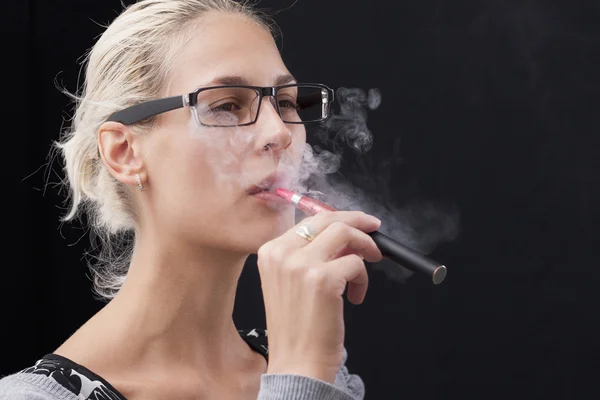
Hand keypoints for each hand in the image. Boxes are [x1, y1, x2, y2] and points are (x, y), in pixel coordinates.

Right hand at [257, 211, 381, 382]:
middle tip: (374, 229)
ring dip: (365, 247)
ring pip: (345, 233)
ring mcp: (301, 265)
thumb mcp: (292, 282)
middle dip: (357, 221)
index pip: (310, 221)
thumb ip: (310, 255)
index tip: (357, 224)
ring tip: (368, 268)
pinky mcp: (323, 279)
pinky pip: (356, 263)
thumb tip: (345, 237)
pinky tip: (356, 297)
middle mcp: (282, 253)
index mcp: (271, 251)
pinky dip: (363, 279)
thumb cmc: (298, 328)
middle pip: (328, 219)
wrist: (297, 364)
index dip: (338, 219)